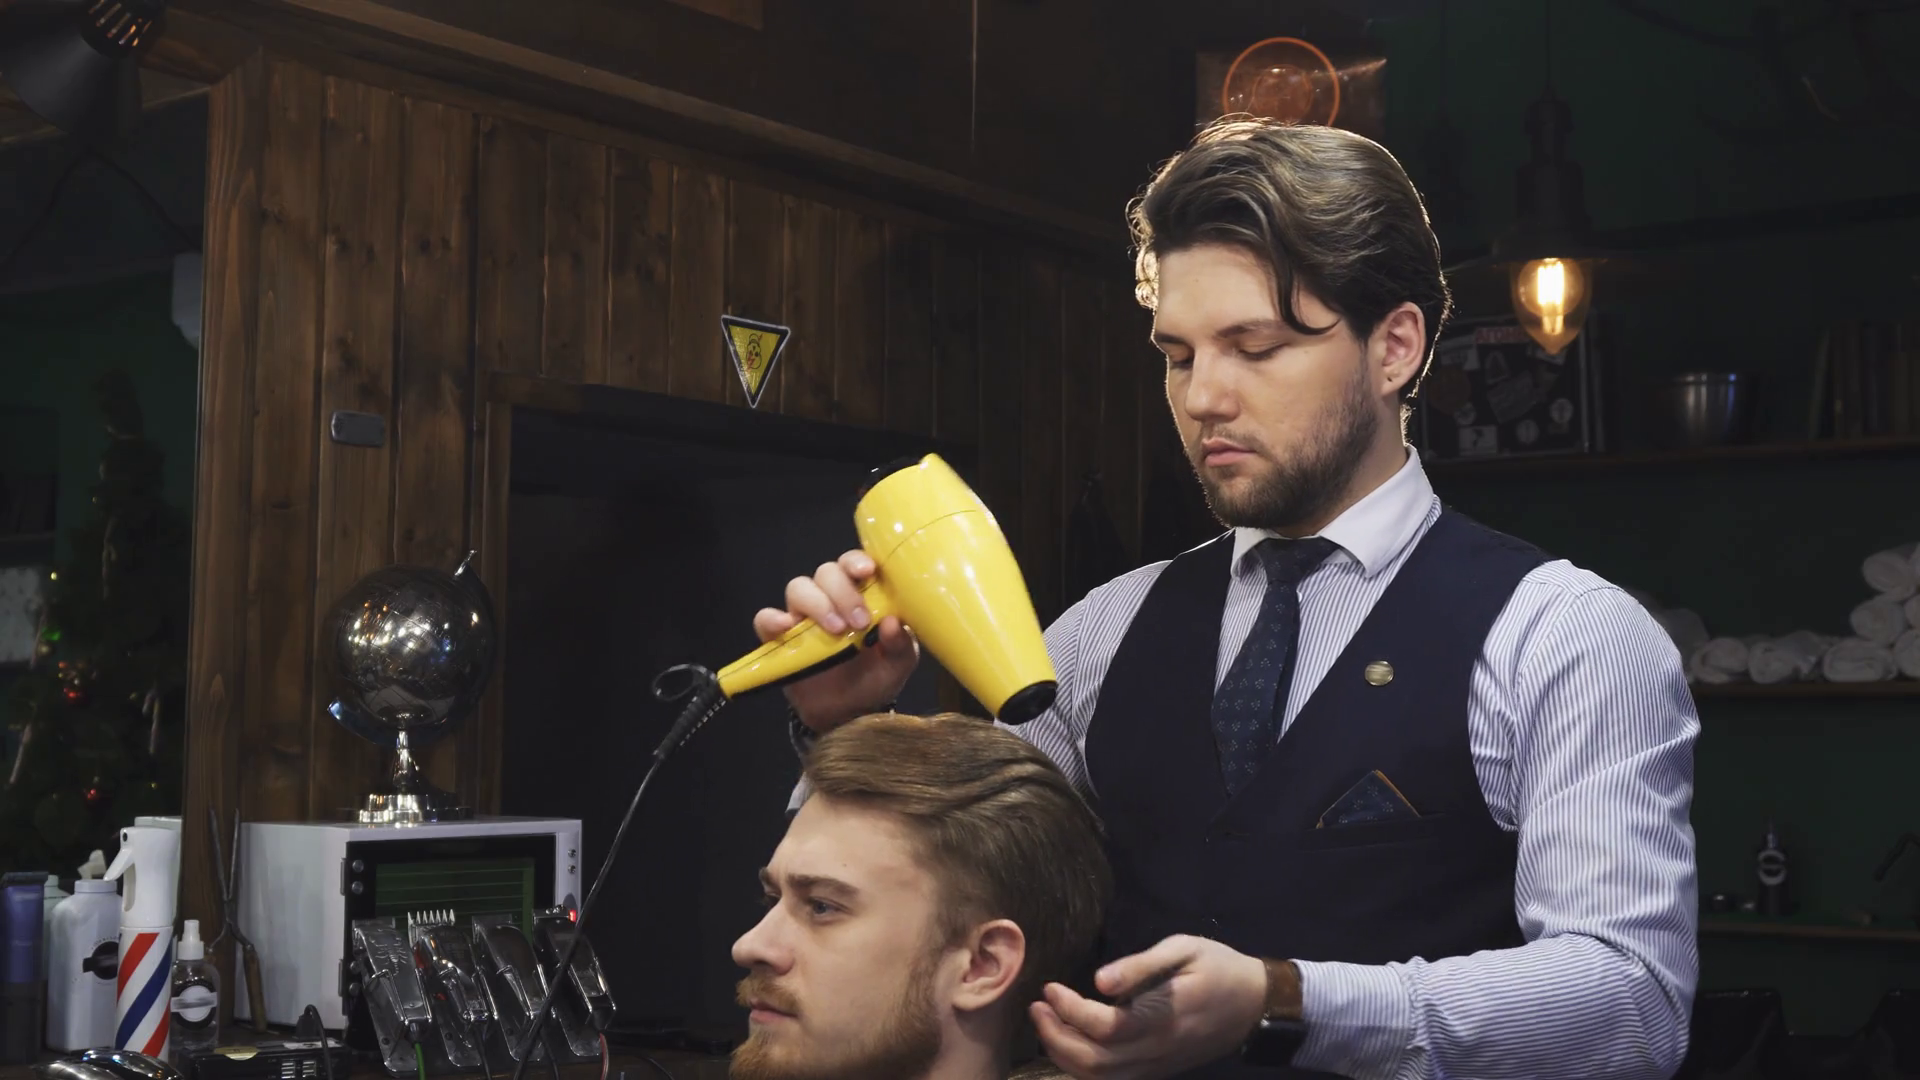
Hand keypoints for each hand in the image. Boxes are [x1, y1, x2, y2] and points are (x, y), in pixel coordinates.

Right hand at [752, 548, 919, 733]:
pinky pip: (765, 619)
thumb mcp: (898, 664)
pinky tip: (786, 627)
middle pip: (827, 572)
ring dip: (817, 604)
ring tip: (836, 631)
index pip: (855, 564)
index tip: (868, 571)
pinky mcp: (779, 638)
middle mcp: (830, 598)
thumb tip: (894, 623)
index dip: (857, 561)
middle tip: (859, 622)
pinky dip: (772, 619)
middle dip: (843, 592)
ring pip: (799, 588)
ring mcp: (803, 617)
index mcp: (861, 594)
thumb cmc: (875, 677)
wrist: (847, 713)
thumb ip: (901, 645)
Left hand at [1031, 935, 1267, 1079]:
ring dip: (1065, 1055)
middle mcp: (1156, 1049)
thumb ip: (1140, 964)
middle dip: (1056, 1037)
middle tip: (1037, 1008)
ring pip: (1101, 1077)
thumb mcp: (1184, 949)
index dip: (1069, 1010)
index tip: (1049, 988)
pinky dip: (1084, 1068)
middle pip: (1094, 1061)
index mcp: (1162, 1017)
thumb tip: (1099, 980)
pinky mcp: (1158, 1070)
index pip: (1103, 1026)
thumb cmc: (1219, 967)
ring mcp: (1157, 1065)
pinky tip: (1070, 1043)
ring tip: (1046, 1023)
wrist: (1257, 1004)